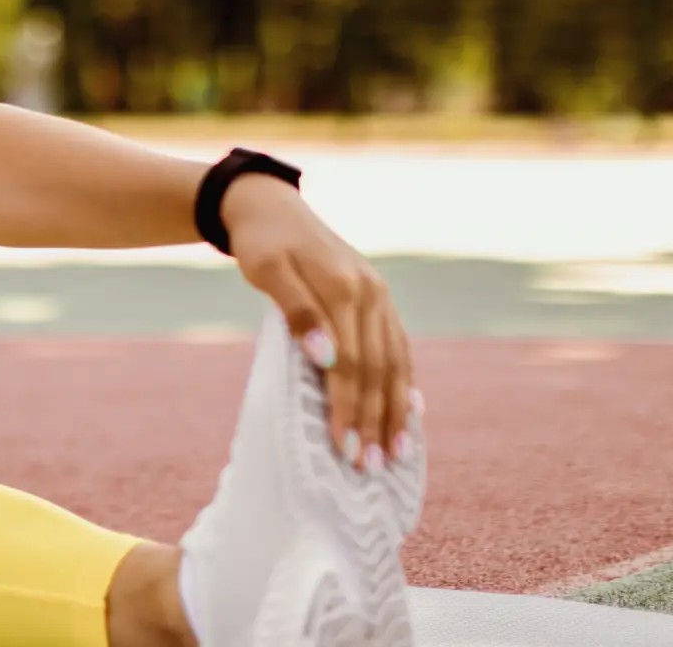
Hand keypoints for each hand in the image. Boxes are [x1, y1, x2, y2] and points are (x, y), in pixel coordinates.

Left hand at [222, 174, 419, 471]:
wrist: (271, 206)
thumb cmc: (261, 242)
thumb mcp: (267, 269)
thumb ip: (296, 311)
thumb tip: (326, 358)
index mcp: (346, 289)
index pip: (351, 365)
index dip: (350, 409)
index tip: (346, 448)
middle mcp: (372, 294)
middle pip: (378, 370)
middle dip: (376, 420)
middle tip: (370, 466)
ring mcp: (380, 296)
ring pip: (395, 363)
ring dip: (396, 409)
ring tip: (396, 451)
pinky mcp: (378, 299)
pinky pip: (398, 347)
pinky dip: (404, 382)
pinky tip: (410, 410)